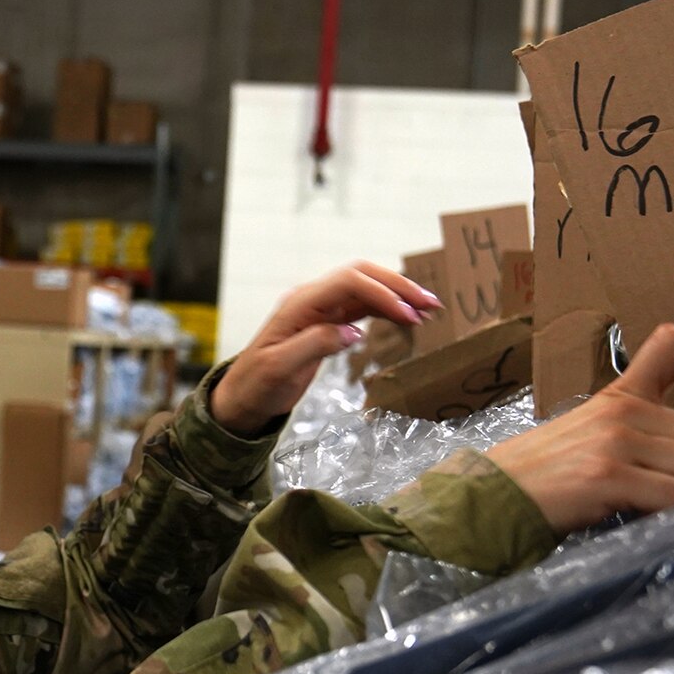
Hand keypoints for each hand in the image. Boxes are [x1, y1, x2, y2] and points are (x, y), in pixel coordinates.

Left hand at [212, 261, 443, 435]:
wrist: (242, 398)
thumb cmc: (256, 385)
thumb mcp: (279, 369)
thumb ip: (314, 346)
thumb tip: (352, 332)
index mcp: (300, 304)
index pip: (348, 282)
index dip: (381, 294)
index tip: (408, 315)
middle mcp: (311, 299)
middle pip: (361, 276)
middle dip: (398, 286)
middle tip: (431, 303)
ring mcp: (320, 309)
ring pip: (365, 289)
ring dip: (397, 295)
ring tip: (428, 309)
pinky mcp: (327, 323)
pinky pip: (361, 306)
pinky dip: (386, 308)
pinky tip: (406, 317)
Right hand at [485, 323, 673, 533]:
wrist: (486, 498)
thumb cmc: (538, 480)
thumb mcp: (587, 438)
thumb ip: (638, 437)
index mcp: (618, 396)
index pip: (673, 344)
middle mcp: (622, 412)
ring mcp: (615, 442)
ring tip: (662, 508)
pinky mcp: (607, 475)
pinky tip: (646, 519)